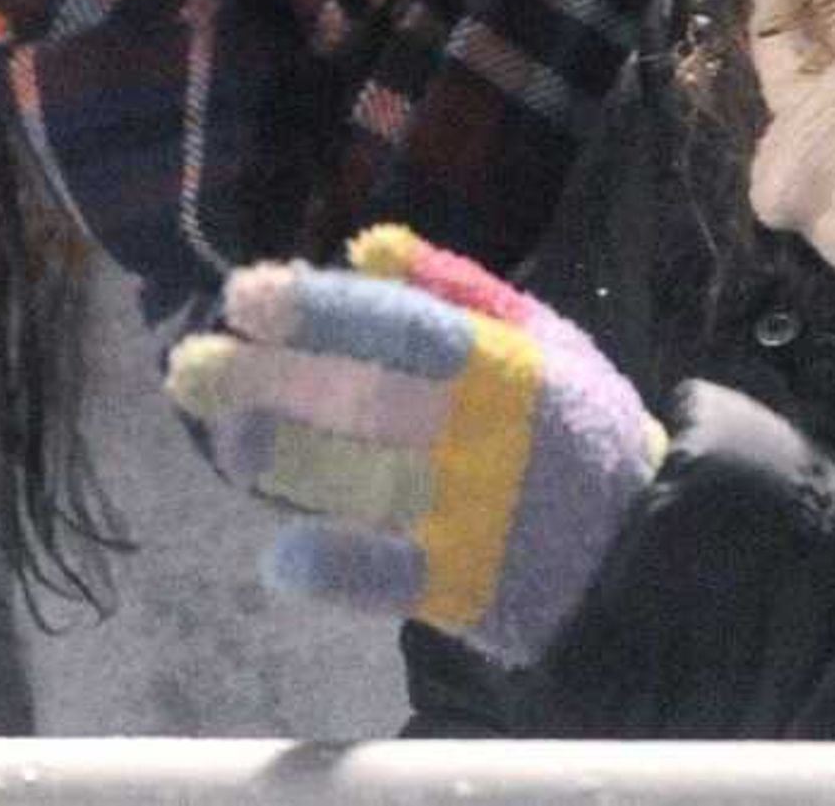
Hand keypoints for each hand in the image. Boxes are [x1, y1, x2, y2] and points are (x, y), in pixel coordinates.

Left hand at [165, 224, 667, 667]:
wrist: (643, 547)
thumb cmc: (579, 425)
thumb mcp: (541, 337)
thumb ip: (456, 288)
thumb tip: (369, 245)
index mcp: (501, 361)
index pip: (396, 327)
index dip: (319, 311)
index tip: (245, 295)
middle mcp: (483, 432)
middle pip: (363, 400)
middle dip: (270, 380)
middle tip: (191, 365)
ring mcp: (472, 514)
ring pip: (365, 481)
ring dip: (287, 457)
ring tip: (225, 434)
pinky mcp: (467, 589)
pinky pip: (394, 580)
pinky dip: (339, 570)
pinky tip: (282, 557)